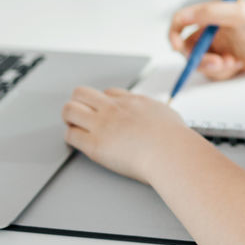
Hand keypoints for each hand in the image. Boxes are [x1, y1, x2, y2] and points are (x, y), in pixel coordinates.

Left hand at [62, 86, 190, 184]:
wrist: (171, 152)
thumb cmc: (175, 139)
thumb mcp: (168, 114)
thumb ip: (157, 113)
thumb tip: (160, 117)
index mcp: (132, 101)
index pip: (108, 93)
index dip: (103, 103)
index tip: (105, 113)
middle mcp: (114, 108)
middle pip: (82, 93)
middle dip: (79, 104)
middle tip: (82, 117)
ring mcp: (102, 124)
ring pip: (69, 110)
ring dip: (70, 118)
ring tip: (76, 128)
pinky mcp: (95, 144)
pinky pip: (71, 135)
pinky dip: (72, 138)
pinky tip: (80, 144)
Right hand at [168, 0, 244, 79]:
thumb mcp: (240, 13)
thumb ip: (210, 12)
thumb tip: (184, 16)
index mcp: (214, 13)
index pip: (182, 20)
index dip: (174, 33)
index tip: (177, 46)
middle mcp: (215, 29)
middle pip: (188, 46)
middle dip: (198, 58)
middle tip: (216, 62)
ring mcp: (222, 46)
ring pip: (200, 62)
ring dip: (212, 67)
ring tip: (232, 63)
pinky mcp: (230, 61)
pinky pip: (214, 72)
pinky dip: (222, 72)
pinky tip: (238, 65)